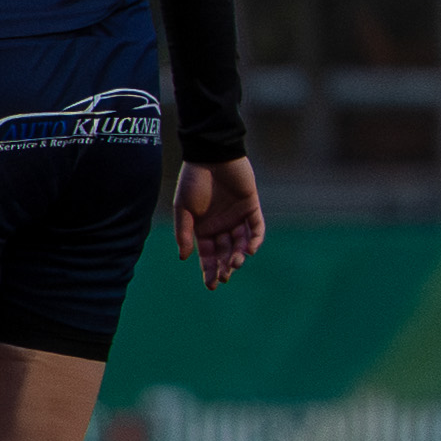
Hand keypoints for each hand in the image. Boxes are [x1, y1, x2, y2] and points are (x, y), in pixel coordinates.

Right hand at [174, 156, 265, 287]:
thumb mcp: (183, 208)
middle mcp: (221, 225)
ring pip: (241, 243)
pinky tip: (250, 250)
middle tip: (224, 277)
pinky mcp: (251, 207)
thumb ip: (184, 232)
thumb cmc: (193, 180)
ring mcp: (237, 217)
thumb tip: (184, 257)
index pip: (208, 254)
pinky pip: (256, 227)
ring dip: (239, 255)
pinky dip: (255, 239)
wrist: (211, 154)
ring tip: (236, 264)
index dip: (209, 270)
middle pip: (225, 252)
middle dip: (224, 266)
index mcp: (203, 228)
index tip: (211, 286)